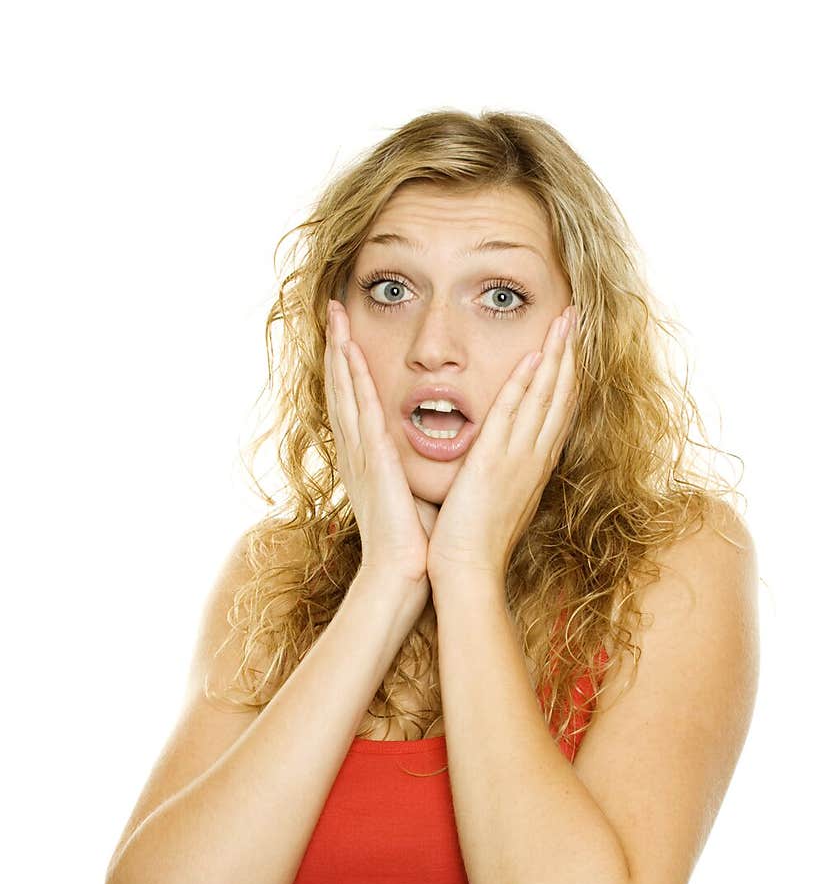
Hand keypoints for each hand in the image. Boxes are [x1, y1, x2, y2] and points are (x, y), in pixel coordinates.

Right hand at [324, 300, 438, 586]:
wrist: (402, 575)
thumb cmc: (414, 542)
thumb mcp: (414, 493)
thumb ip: (418, 467)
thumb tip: (443, 450)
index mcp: (368, 460)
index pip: (355, 403)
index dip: (348, 368)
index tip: (347, 334)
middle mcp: (358, 452)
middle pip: (342, 389)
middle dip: (337, 347)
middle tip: (332, 309)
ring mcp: (361, 455)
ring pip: (345, 392)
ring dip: (339, 352)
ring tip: (334, 316)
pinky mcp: (373, 461)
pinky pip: (361, 412)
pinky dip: (352, 381)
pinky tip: (348, 353)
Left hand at [426, 306, 578, 586]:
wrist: (468, 574)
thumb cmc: (474, 544)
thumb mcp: (497, 501)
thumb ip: (502, 475)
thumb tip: (500, 462)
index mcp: (534, 467)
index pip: (557, 411)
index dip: (567, 375)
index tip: (571, 345)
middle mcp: (534, 460)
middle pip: (560, 396)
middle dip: (569, 354)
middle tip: (575, 317)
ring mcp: (518, 461)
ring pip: (543, 398)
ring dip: (555, 357)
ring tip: (564, 321)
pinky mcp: (494, 464)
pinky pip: (512, 416)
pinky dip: (524, 386)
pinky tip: (533, 358)